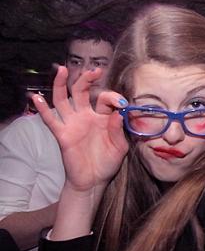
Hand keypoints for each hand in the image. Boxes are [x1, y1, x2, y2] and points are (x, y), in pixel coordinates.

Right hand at [32, 66, 128, 193]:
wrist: (94, 180)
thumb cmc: (108, 162)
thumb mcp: (120, 147)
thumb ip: (119, 130)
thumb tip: (120, 112)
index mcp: (102, 117)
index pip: (105, 99)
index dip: (113, 97)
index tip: (122, 103)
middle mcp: (86, 116)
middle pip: (82, 92)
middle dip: (87, 79)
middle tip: (95, 71)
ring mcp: (73, 124)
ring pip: (64, 99)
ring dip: (62, 84)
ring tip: (63, 70)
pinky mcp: (62, 134)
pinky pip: (50, 120)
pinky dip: (42, 109)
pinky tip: (36, 98)